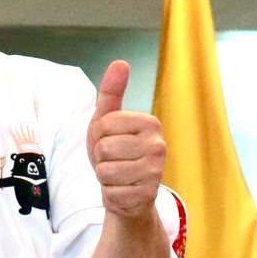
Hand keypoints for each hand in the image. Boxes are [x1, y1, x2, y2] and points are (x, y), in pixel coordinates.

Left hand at [87, 61, 165, 218]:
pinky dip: (110, 193)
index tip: (111, 142)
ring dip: (104, 177)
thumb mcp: (107, 121)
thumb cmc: (115, 152)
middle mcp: (159, 145)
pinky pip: (109, 192)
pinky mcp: (147, 195)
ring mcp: (155, 171)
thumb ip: (112, 92)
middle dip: (100, 158)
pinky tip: (122, 191)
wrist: (127, 192)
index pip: (103, 125)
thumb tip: (120, 62)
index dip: (97, 136)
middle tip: (114, 161)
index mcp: (150, 123)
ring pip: (105, 171)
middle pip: (103, 148)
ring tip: (118, 175)